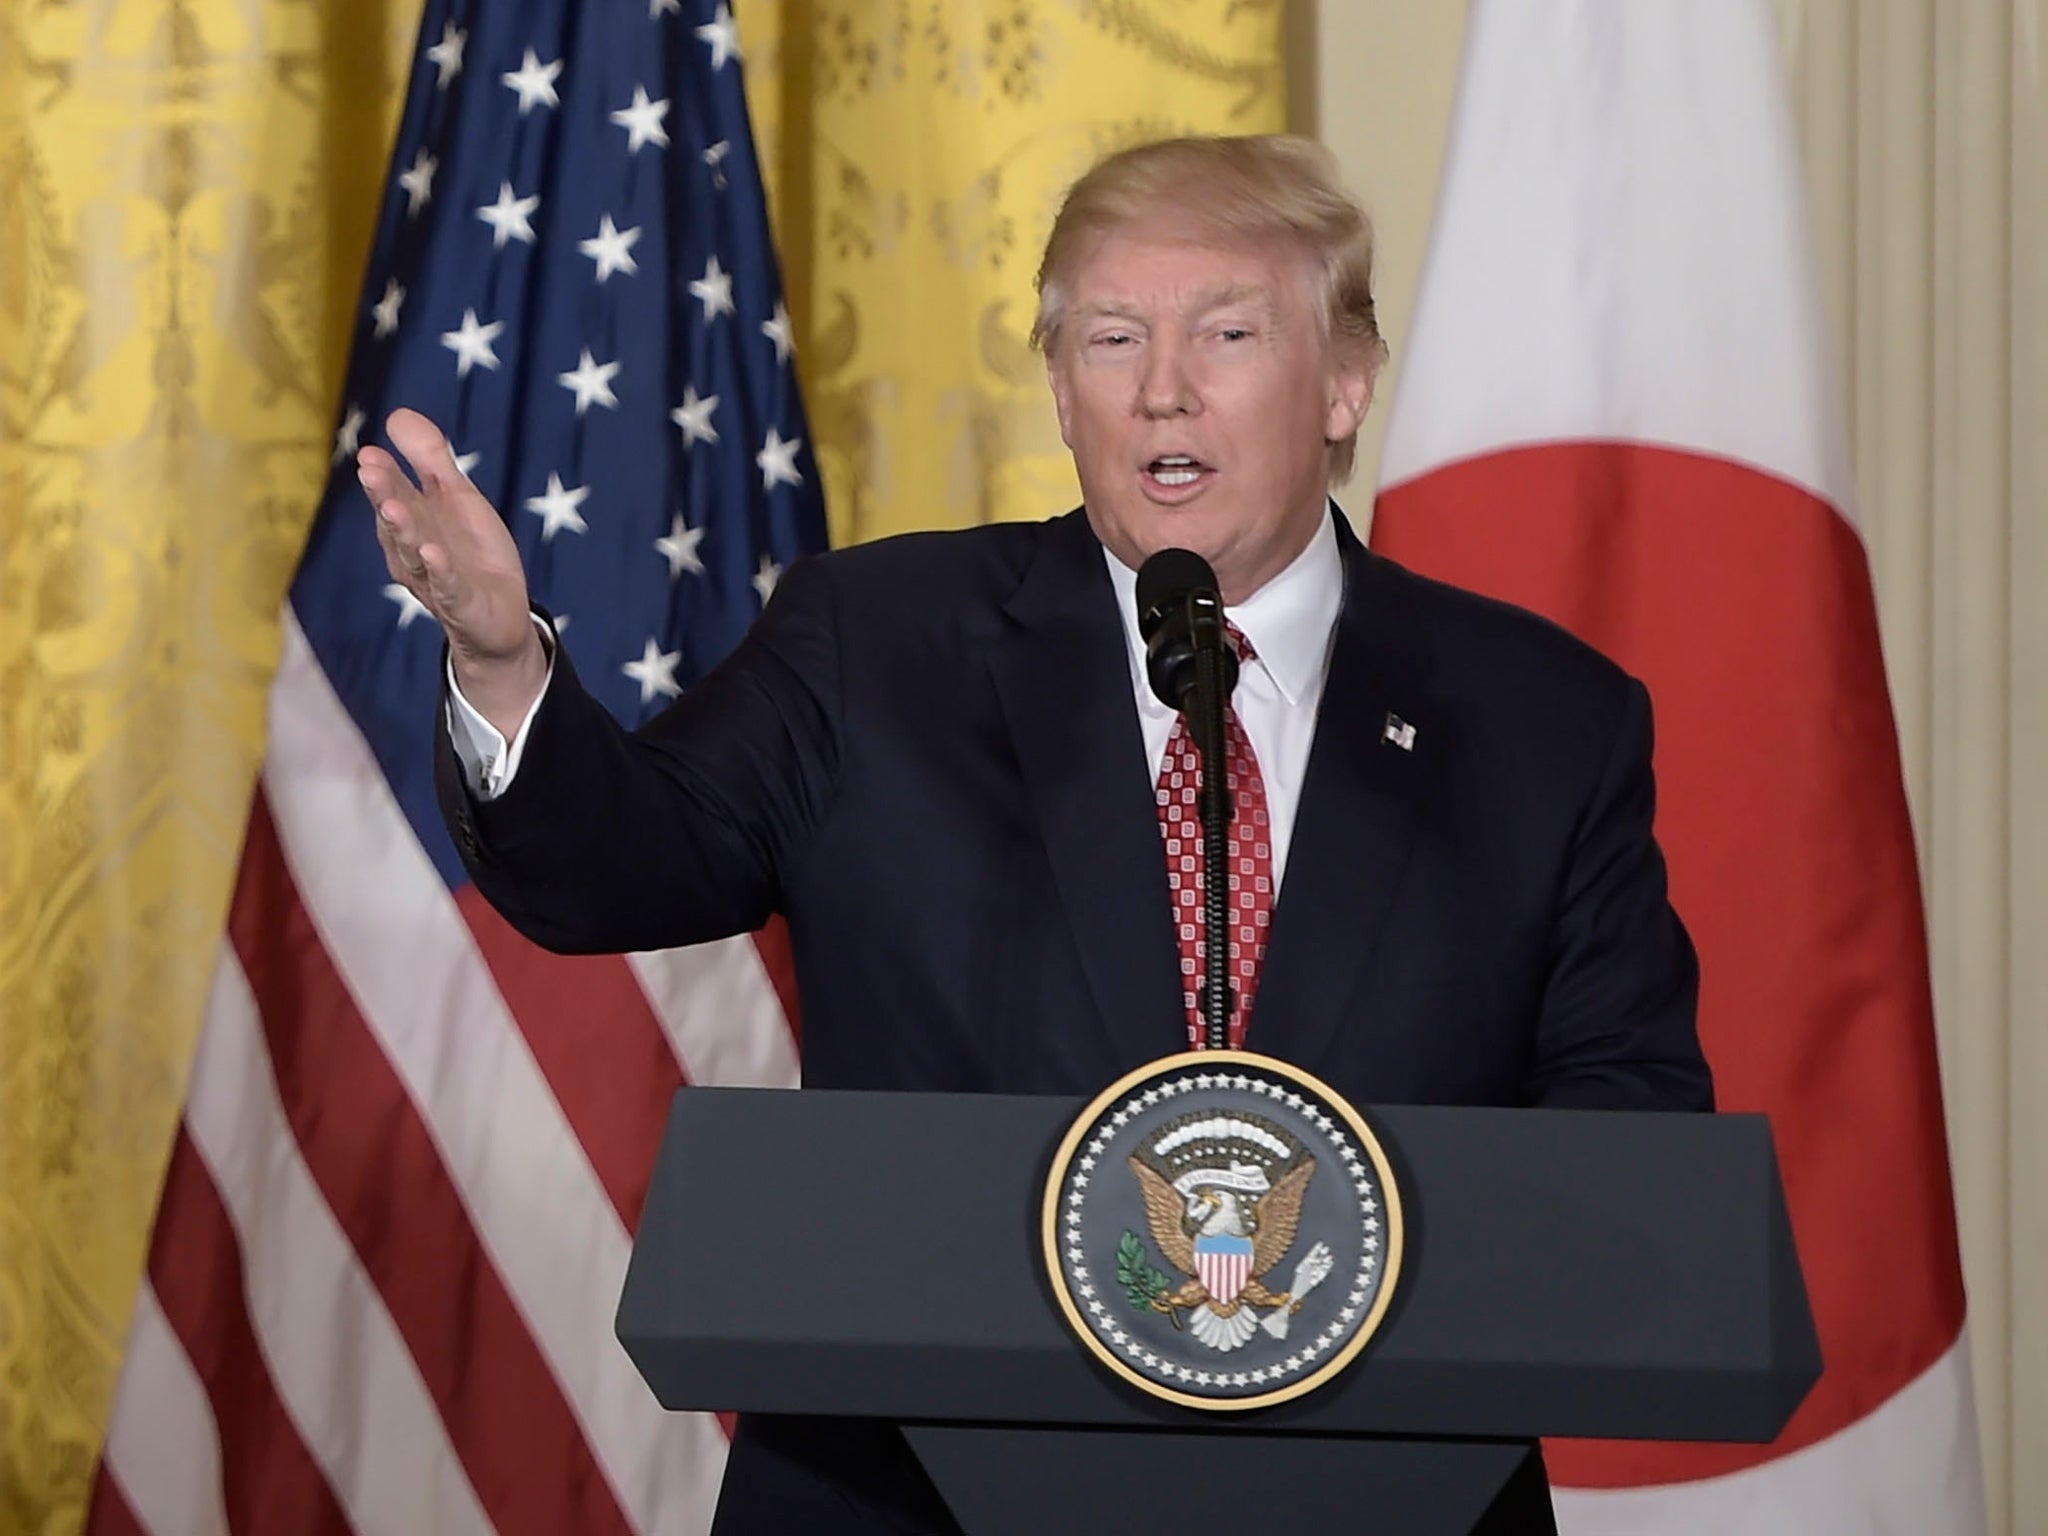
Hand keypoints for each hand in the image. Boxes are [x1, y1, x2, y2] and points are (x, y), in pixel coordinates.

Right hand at [358, 408, 548, 734]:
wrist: (499, 615)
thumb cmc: (472, 552)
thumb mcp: (456, 497)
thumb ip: (431, 459)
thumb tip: (397, 414)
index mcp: (413, 521)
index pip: (394, 494)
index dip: (384, 475)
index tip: (372, 454)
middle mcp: (414, 550)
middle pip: (397, 520)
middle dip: (385, 496)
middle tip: (371, 470)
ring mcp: (435, 578)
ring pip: (414, 552)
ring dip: (404, 530)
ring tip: (394, 508)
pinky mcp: (460, 603)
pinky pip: (447, 586)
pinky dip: (440, 570)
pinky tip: (433, 553)